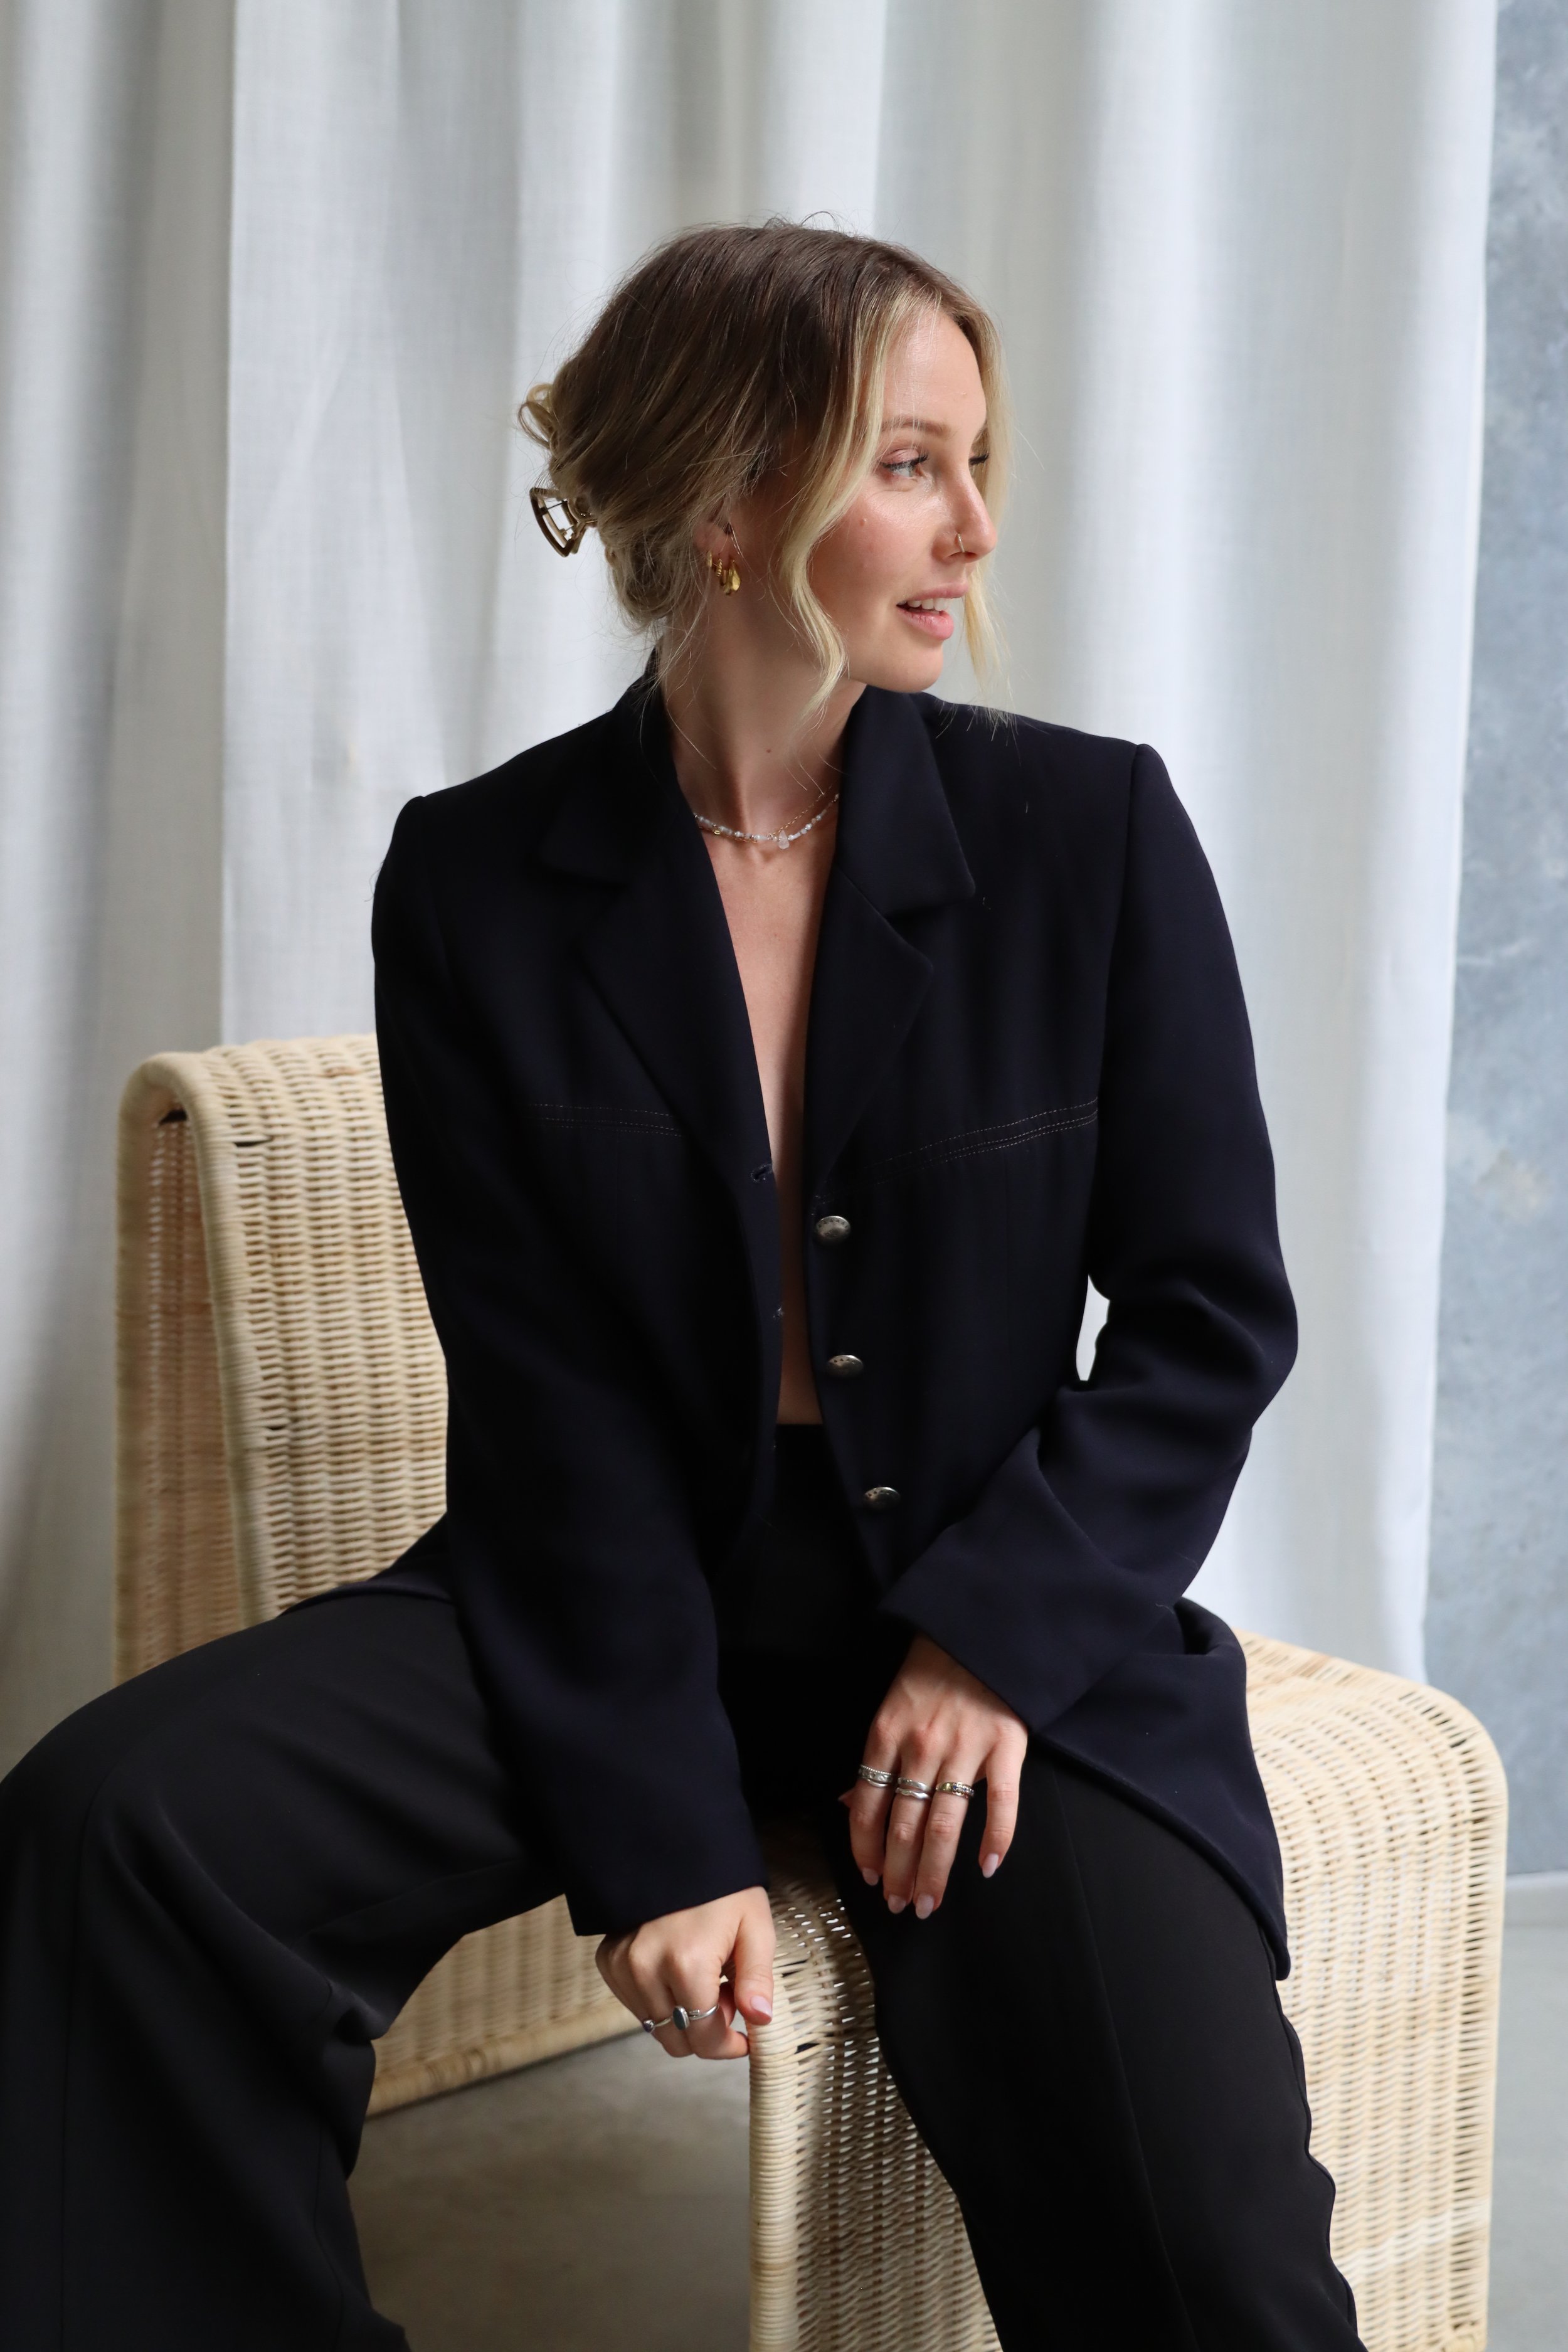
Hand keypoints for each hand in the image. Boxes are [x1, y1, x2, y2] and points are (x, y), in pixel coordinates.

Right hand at [596, 1884, 774, 2060]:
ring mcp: (621, 1966)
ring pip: (656, 2027)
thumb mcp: (755, 1927)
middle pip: (677, 2040)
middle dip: (707, 2030)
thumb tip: (760, 2020)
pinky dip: (660, 2001)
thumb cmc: (723, 1888)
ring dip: (683, 2016)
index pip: (704, 2038)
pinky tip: (677, 1971)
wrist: (678, 1848)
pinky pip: (636, 2006)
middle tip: (726, 1994)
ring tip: (703, 1977)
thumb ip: (757, 1979)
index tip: (745, 2037)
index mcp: (686, 1963)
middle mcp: (646, 1969)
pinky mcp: (608, 1961)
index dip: (729, 2046)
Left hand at [845, 1634, 1026, 1918]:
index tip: (872, 1881)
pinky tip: (988, 1866)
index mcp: (885, 1736)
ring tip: (929, 1903)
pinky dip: (997, 1838)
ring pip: (945, 1824)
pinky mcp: (1006, 1746)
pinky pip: (1002, 1801)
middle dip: (899, 1873)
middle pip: (904, 1825)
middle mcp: (921, 1747)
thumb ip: (873, 1761)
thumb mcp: (888, 1710)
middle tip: (901, 1907)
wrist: (978, 1634)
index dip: (867, 1850)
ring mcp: (965, 1748)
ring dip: (935, 1871)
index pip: (867, 1807)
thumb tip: (848, 1806)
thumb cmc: (929, 1676)